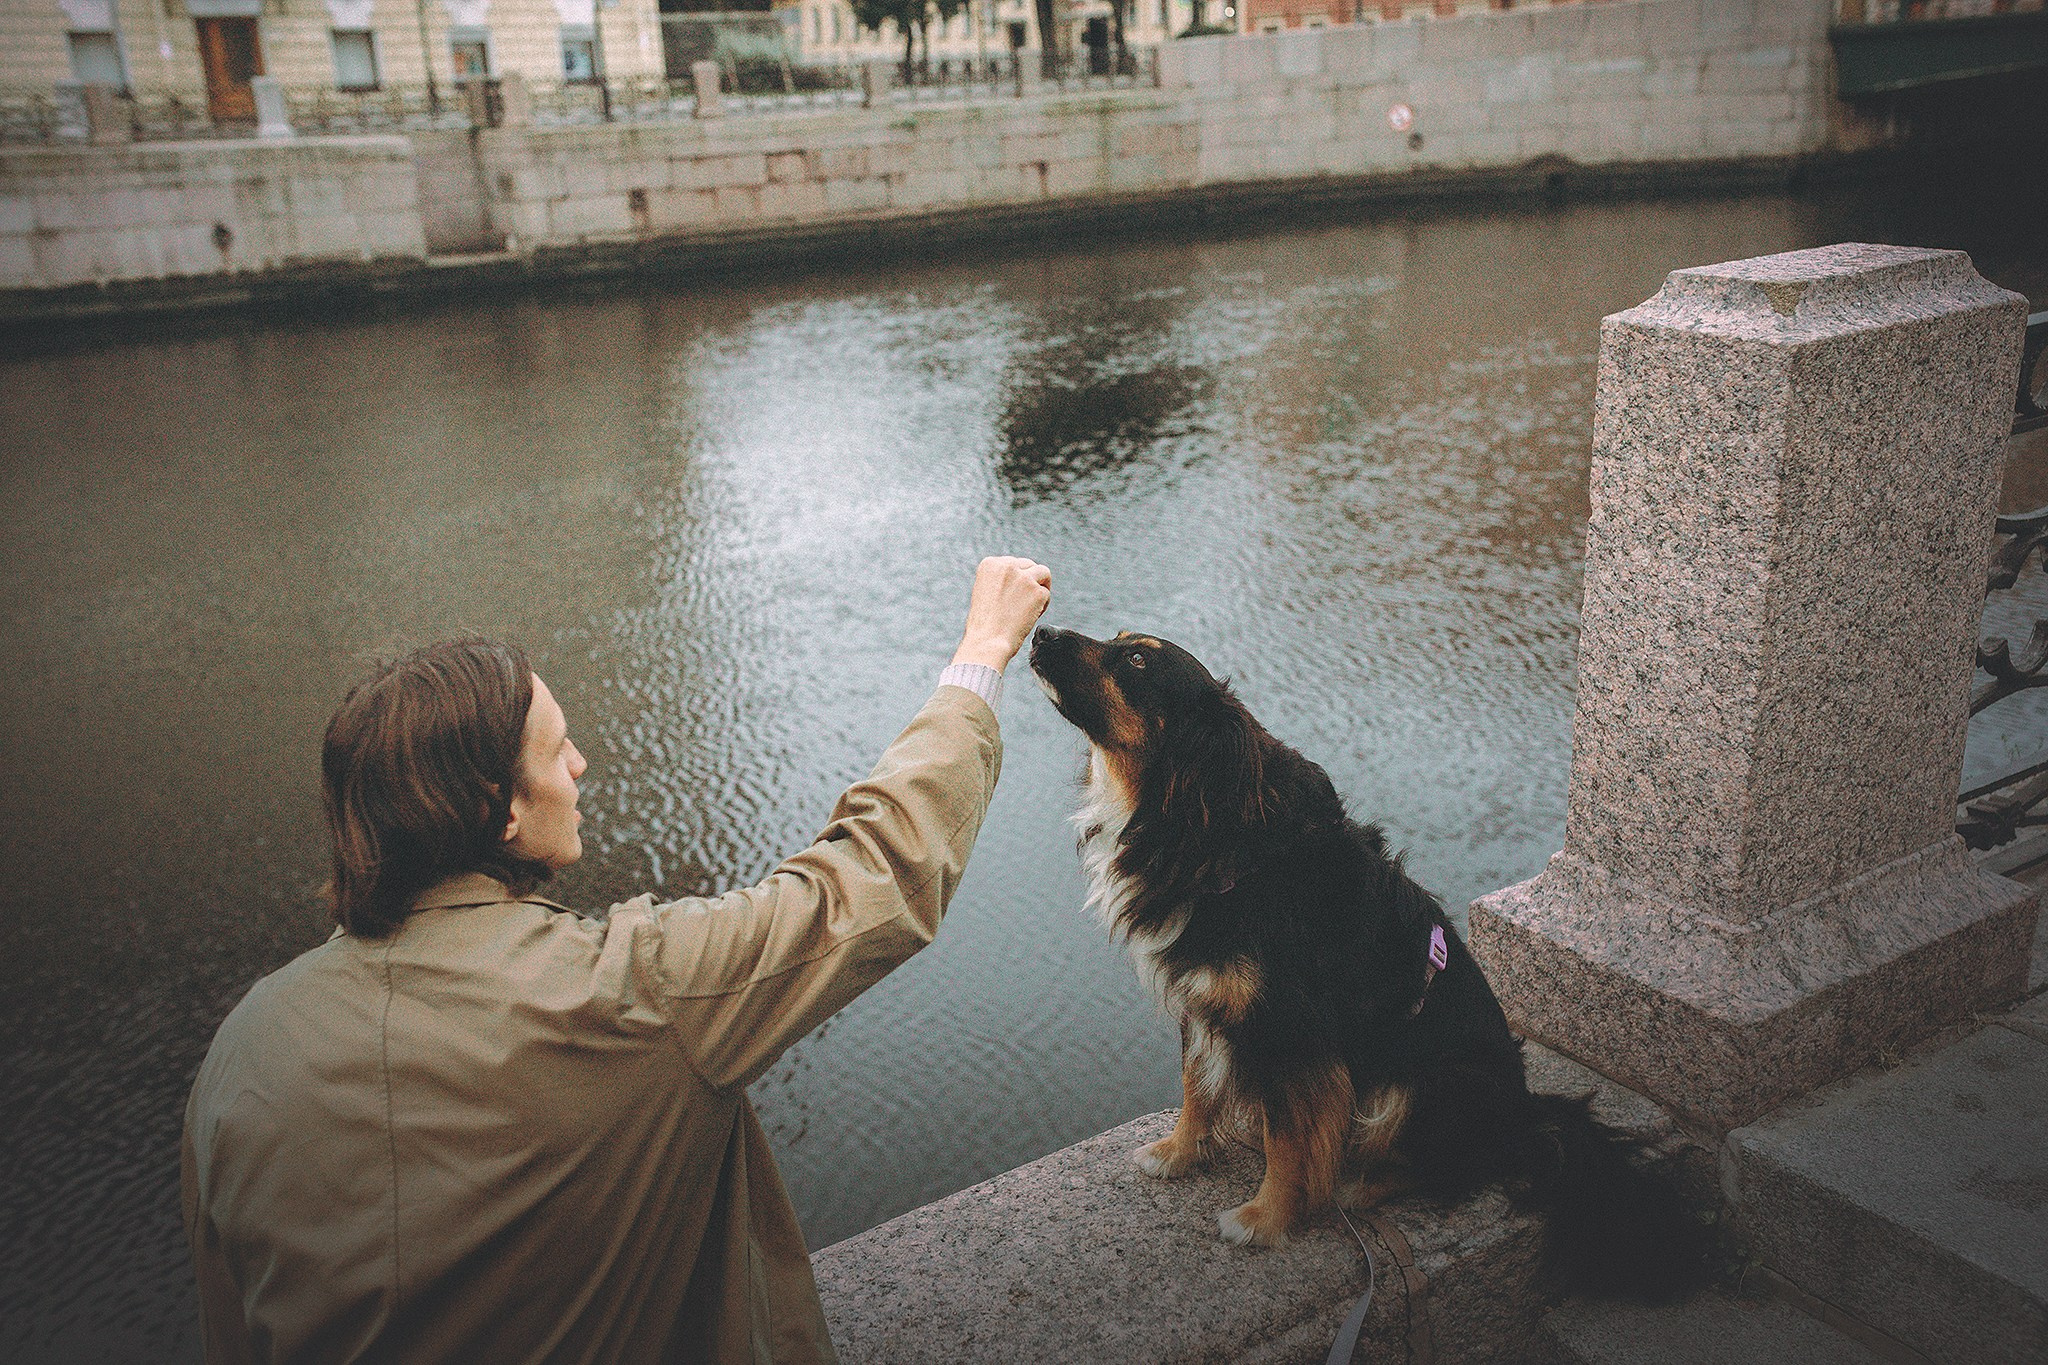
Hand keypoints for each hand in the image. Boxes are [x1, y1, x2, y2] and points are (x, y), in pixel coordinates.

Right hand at [951, 556, 1051, 672]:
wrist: (987, 641)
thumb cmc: (984, 624)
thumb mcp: (984, 592)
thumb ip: (1001, 580)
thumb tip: (1021, 576)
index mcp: (990, 564)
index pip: (1012, 563)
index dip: (1015, 579)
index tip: (1012, 595)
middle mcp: (1007, 565)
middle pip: (1028, 565)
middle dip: (1029, 581)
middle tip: (1024, 601)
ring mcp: (1024, 577)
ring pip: (1043, 573)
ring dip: (1040, 587)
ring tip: (1033, 605)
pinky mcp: (1037, 591)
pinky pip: (1046, 594)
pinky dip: (1042, 606)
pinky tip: (1030, 617)